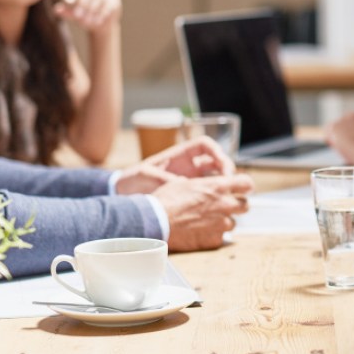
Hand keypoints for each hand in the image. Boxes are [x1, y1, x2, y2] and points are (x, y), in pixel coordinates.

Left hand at [54, 0, 121, 34]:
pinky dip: (102, 13)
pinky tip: (98, 21)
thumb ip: (66, 12)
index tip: (67, 1)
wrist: (101, 24)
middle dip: (82, 4)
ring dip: (92, 11)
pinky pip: (108, 4)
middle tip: (78, 16)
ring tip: (87, 22)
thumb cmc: (84, 17)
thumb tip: (56, 9)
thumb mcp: (73, 16)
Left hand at [113, 137, 234, 194]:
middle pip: (216, 162)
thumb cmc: (132, 180)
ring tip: (226, 196)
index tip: (221, 162)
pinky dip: (214, 199)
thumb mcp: (145, 175)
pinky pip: (207, 196)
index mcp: (180, 156)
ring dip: (224, 185)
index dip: (217, 151)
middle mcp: (189, 167)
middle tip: (229, 181)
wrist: (123, 195)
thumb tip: (181, 183)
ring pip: (215, 179)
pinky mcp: (189, 198)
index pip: (205, 145)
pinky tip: (216, 208)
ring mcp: (191, 183)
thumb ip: (163, 178)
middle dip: (226, 169)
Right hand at [152, 174, 254, 251]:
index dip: (244, 186)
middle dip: (237, 205)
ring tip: (206, 222)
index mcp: (218, 186)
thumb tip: (200, 185)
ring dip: (223, 222)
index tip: (241, 189)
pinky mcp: (214, 240)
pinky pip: (220, 238)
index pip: (247, 183)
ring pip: (232, 223)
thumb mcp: (184, 182)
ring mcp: (221, 223)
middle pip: (245, 205)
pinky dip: (212, 235)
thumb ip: (201, 184)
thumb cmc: (166, 200)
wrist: (156, 222)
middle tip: (224, 207)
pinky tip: (199, 233)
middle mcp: (224, 204)